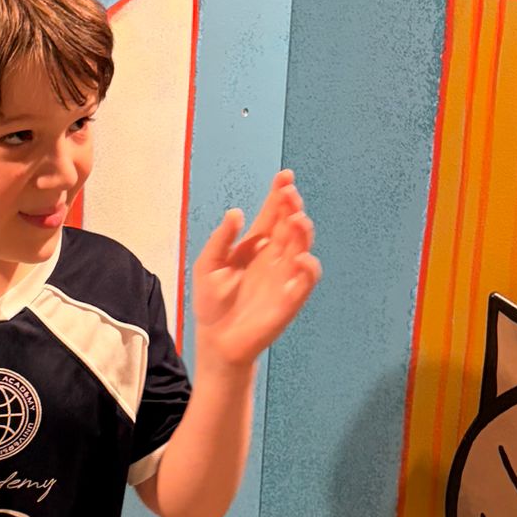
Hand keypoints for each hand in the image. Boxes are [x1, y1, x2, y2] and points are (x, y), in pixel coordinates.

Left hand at [191, 171, 319, 367]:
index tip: (285, 177)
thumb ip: (220, 239)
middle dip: (293, 208)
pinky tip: (301, 258)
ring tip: (296, 219)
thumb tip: (235, 212)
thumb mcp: (208, 265)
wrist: (216, 339)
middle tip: (289, 195)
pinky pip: (306, 280)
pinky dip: (308, 268)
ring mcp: (284, 276)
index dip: (280, 195)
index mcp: (256, 246)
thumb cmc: (212, 302)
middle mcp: (274, 257)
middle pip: (290, 226)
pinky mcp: (290, 299)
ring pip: (302, 247)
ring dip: (303, 232)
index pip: (273, 215)